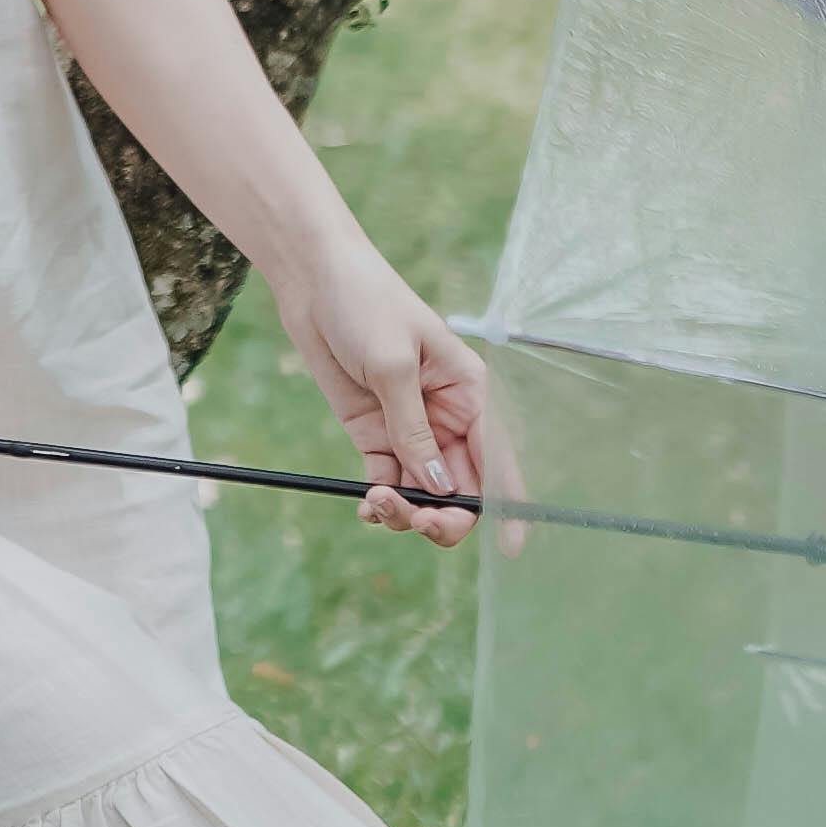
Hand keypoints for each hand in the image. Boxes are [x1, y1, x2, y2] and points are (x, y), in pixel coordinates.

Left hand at [275, 235, 485, 543]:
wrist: (315, 281)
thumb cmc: (366, 303)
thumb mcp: (392, 364)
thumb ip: (413, 429)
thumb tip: (438, 488)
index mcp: (471, 393)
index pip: (498, 458)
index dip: (509, 504)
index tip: (510, 546)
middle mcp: (449, 418)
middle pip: (462, 488)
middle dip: (445, 516)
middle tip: (416, 521)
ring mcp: (411, 430)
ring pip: (425, 493)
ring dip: (407, 512)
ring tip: (375, 504)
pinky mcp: (376, 434)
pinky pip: (389, 482)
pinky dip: (381, 502)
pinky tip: (366, 506)